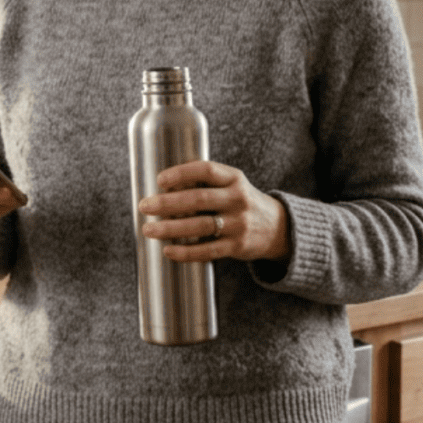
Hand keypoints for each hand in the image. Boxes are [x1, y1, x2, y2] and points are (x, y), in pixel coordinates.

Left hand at [138, 159, 290, 263]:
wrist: (277, 228)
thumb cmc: (240, 201)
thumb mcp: (230, 184)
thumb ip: (204, 183)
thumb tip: (162, 188)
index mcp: (233, 178)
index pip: (205, 170)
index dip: (181, 173)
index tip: (159, 180)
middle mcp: (238, 199)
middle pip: (198, 199)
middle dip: (167, 203)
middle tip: (145, 206)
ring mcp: (239, 224)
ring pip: (200, 226)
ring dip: (171, 228)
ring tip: (149, 229)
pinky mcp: (237, 247)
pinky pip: (208, 251)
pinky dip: (186, 252)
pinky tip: (168, 251)